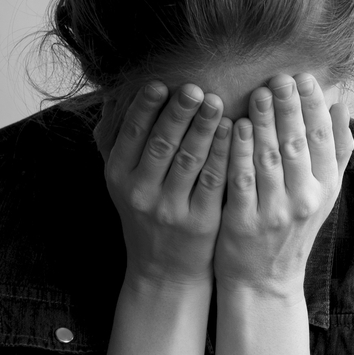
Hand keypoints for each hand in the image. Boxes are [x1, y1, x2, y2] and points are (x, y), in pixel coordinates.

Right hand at [97, 82, 229, 285]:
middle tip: (194, 87)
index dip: (146, 108)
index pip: (132, 135)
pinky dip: (224, 155)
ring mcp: (171, 210)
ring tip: (217, 102)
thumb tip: (120, 94)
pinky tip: (234, 133)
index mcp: (119, 177)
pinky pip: (214, 183)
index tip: (160, 83)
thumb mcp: (125, 183)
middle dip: (178, 113)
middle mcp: (141, 193)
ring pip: (189, 161)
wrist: (163, 271)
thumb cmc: (147, 216)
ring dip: (204, 128)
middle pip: (162, 144)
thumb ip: (125, 143)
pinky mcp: (201, 223)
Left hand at [214, 72, 349, 295]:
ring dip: (265, 123)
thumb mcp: (322, 194)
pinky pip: (242, 180)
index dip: (314, 107)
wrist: (264, 280)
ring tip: (259, 93)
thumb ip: (334, 151)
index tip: (304, 78)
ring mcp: (275, 213)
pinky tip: (235, 127)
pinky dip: (239, 152)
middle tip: (280, 78)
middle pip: (298, 145)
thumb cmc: (292, 229)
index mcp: (324, 189)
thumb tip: (342, 104)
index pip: (323, 140)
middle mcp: (304, 200)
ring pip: (271, 159)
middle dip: (290, 109)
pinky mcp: (244, 223)